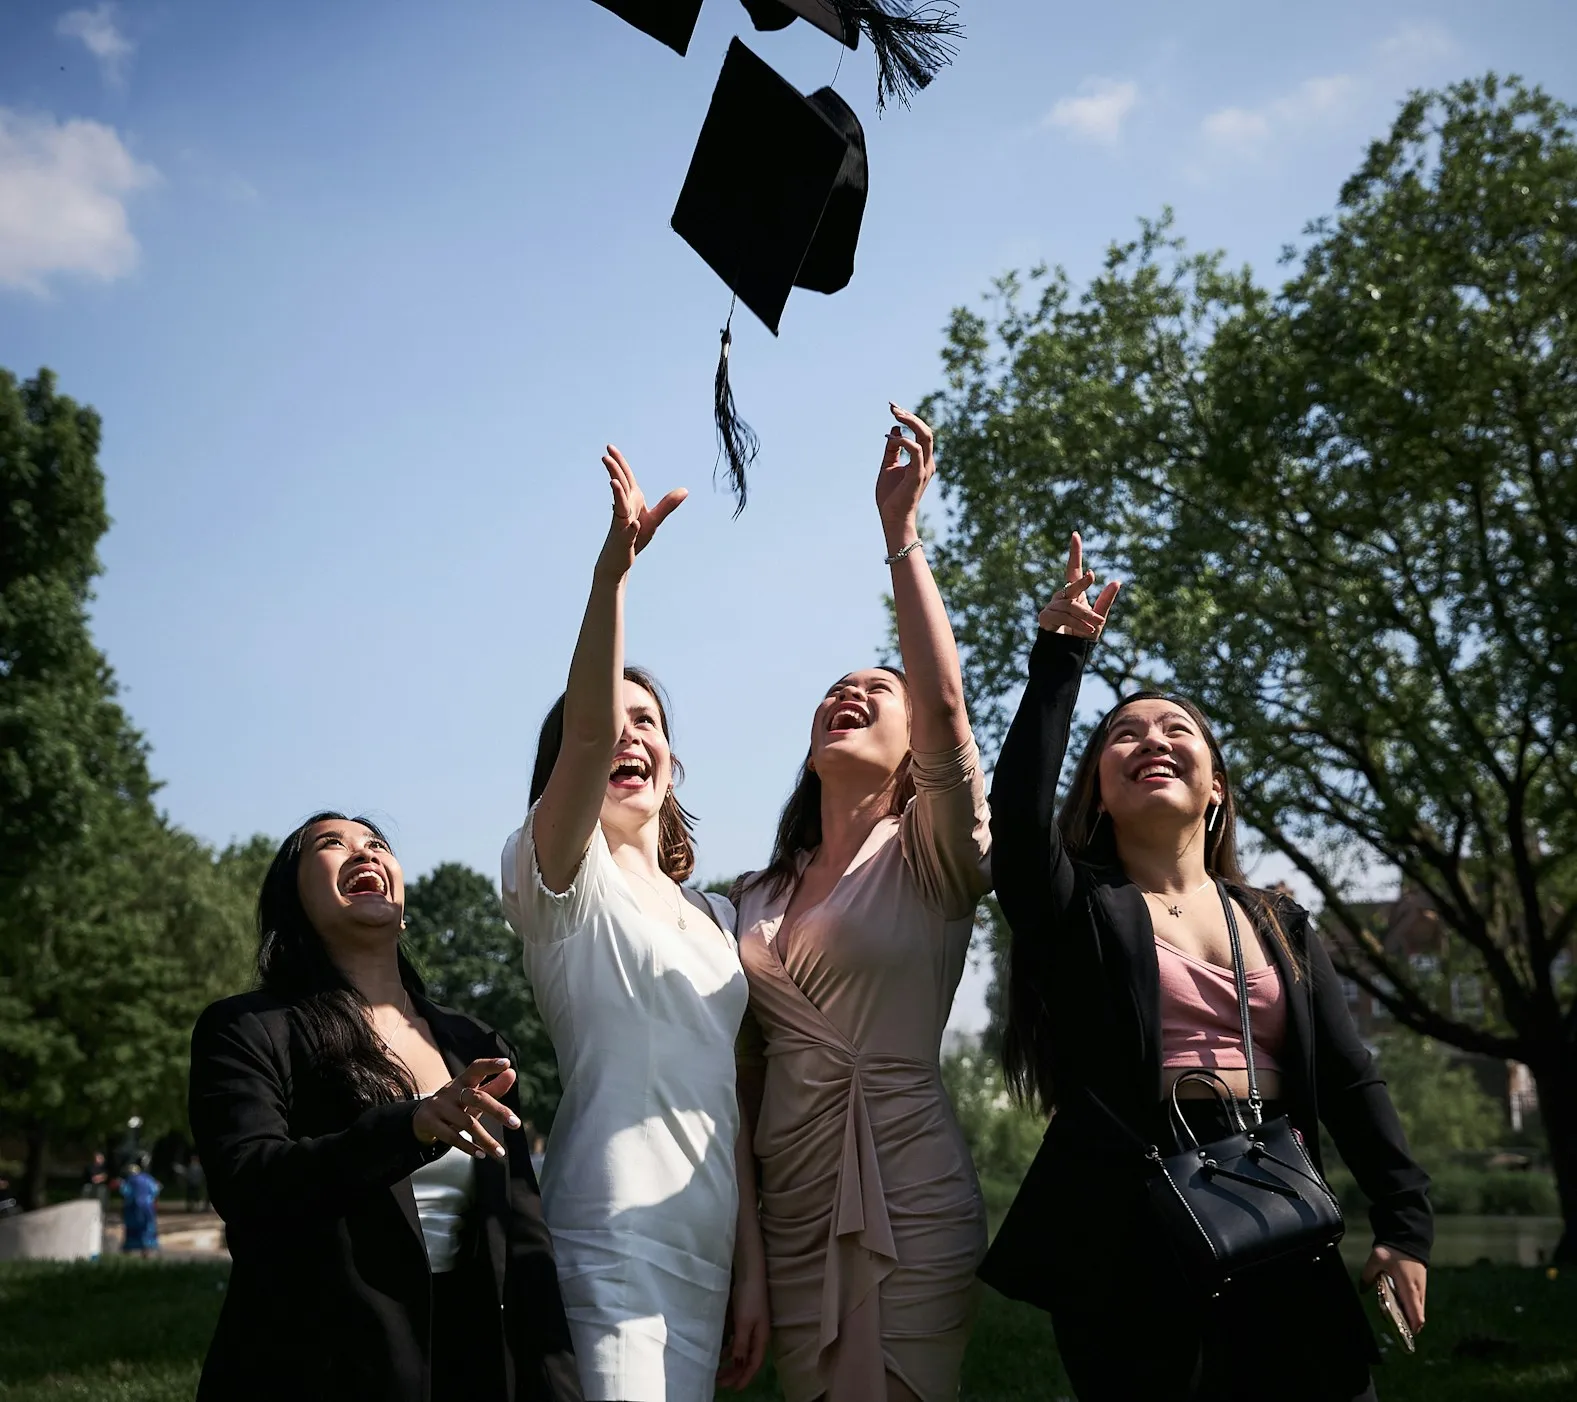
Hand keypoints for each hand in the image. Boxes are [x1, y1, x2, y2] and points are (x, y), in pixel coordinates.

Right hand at [411, 1058, 520, 1160]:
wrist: (420, 1118)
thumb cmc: (454, 1104)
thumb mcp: (471, 1095)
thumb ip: (493, 1087)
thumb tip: (512, 1073)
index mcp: (463, 1081)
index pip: (476, 1068)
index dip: (490, 1065)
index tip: (507, 1064)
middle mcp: (450, 1091)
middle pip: (476, 1098)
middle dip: (498, 1111)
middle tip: (516, 1124)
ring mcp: (438, 1106)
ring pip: (467, 1123)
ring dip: (486, 1139)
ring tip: (501, 1152)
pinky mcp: (429, 1122)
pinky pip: (451, 1137)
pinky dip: (468, 1147)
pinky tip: (482, 1154)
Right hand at [597, 445, 686, 577]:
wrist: (619, 560)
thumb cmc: (635, 538)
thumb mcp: (654, 520)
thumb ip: (668, 505)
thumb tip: (685, 490)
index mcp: (631, 500)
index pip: (625, 477)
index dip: (619, 462)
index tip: (610, 447)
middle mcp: (624, 508)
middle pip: (620, 486)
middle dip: (613, 471)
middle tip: (605, 455)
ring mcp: (622, 523)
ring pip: (619, 506)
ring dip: (617, 494)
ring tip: (613, 481)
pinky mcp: (623, 539)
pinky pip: (627, 532)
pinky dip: (630, 528)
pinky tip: (634, 524)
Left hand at [716, 1259, 769, 1389]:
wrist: (750, 1273)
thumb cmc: (749, 1297)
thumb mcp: (744, 1322)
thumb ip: (741, 1344)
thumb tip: (738, 1364)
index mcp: (761, 1338)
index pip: (754, 1365)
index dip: (744, 1378)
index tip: (733, 1390)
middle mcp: (758, 1336)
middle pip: (748, 1360)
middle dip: (735, 1374)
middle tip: (720, 1384)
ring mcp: (751, 1327)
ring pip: (741, 1352)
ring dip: (731, 1363)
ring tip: (718, 1372)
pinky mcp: (744, 1320)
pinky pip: (737, 1342)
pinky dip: (729, 1350)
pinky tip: (720, 1353)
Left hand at [875, 404, 935, 537]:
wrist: (893, 518)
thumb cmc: (891, 496)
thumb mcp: (888, 466)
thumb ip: (892, 448)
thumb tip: (893, 428)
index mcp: (922, 459)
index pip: (920, 432)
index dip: (908, 417)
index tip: (893, 407)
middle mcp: (927, 461)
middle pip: (926, 430)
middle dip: (910, 415)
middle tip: (892, 407)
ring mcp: (925, 467)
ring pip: (925, 436)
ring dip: (911, 422)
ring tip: (895, 414)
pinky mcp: (918, 474)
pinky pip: (916, 451)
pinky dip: (905, 440)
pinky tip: (892, 437)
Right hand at [1038, 532, 1119, 637]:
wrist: (1068, 654)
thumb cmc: (1082, 635)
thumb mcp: (1098, 619)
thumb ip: (1106, 601)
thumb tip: (1117, 581)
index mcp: (1075, 594)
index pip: (1073, 569)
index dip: (1074, 552)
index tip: (1076, 534)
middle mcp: (1062, 597)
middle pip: (1072, 585)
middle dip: (1082, 582)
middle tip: (1092, 575)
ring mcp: (1053, 606)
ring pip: (1071, 605)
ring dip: (1085, 616)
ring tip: (1095, 627)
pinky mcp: (1045, 617)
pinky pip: (1063, 615)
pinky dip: (1077, 623)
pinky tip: (1087, 631)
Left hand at [1361, 1244, 1426, 1335]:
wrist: (1408, 1237)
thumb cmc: (1394, 1251)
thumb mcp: (1376, 1260)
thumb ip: (1368, 1275)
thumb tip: (1362, 1289)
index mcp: (1409, 1290)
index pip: (1417, 1317)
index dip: (1412, 1328)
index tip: (1404, 1336)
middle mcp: (1418, 1292)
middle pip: (1418, 1316)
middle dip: (1409, 1324)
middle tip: (1395, 1327)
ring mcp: (1421, 1288)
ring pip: (1418, 1309)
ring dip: (1409, 1315)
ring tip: (1394, 1316)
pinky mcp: (1420, 1283)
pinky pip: (1417, 1300)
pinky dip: (1410, 1306)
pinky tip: (1397, 1303)